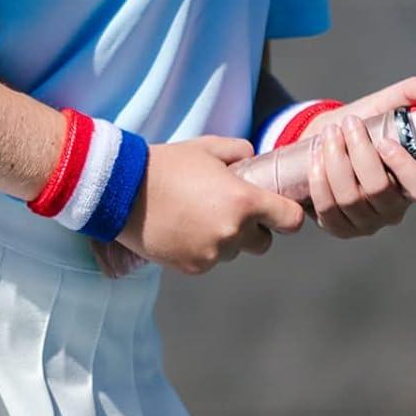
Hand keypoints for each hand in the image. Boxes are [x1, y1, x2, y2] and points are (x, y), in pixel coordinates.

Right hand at [103, 135, 303, 275]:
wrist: (124, 191)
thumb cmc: (170, 164)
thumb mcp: (211, 147)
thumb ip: (242, 151)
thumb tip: (255, 160)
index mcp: (244, 202)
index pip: (291, 221)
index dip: (288, 214)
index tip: (279, 208)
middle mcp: (232, 232)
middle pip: (263, 243)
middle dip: (255, 229)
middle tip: (233, 209)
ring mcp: (212, 254)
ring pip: (234, 252)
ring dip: (227, 239)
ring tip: (202, 215)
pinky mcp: (191, 268)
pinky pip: (210, 260)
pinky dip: (204, 249)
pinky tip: (186, 228)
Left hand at [306, 76, 415, 238]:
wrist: (325, 141)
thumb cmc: (360, 127)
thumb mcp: (382, 108)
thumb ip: (407, 94)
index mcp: (411, 182)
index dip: (405, 168)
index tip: (385, 142)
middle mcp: (392, 208)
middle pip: (378, 189)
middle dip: (359, 152)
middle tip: (348, 124)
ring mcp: (366, 222)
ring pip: (350, 198)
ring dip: (335, 162)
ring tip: (329, 134)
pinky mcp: (339, 227)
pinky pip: (327, 210)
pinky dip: (319, 181)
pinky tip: (316, 157)